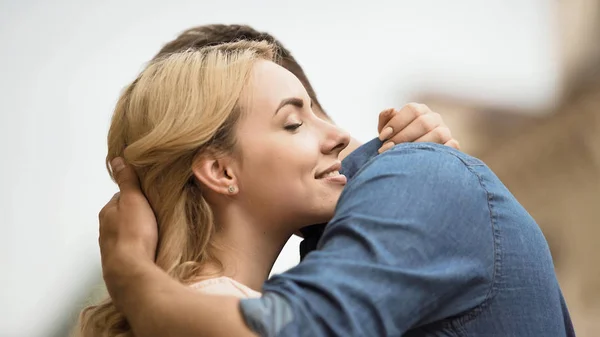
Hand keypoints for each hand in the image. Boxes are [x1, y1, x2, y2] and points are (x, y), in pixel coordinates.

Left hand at [98, 158, 157, 292]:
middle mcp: (105, 229)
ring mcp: (112, 248)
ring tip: (156, 232)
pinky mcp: (120, 263)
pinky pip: (131, 250)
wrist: (130, 272)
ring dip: (138, 232)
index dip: (136, 194)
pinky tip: (151, 249)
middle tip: (156, 214)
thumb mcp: (134, 200)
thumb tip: (117, 160)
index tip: (150, 195)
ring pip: (127, 234)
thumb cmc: (133, 234)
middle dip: (137, 215)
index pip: (121, 196)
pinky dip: (139, 247)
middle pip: (123, 216)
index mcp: (107, 211)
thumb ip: (127, 181)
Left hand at [377, 103, 459, 152]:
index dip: (396, 123)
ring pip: (438, 134)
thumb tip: (391, 109)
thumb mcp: (388, 132)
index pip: (412, 110)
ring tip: (403, 155)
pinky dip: (441, 150)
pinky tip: (425, 158)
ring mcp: (445, 131)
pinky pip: (452, 145)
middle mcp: (434, 118)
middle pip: (423, 122)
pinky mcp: (452, 145)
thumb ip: (385, 119)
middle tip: (388, 149)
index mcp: (419, 110)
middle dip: (403, 137)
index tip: (383, 137)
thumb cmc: (396, 143)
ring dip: (419, 145)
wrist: (409, 162)